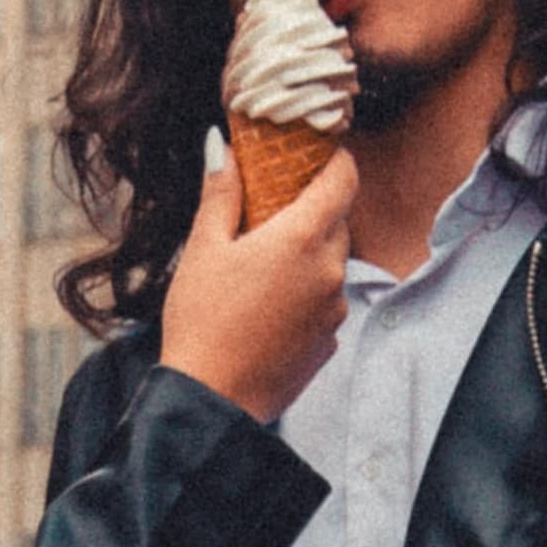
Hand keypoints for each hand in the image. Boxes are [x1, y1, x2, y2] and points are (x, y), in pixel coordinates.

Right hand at [159, 130, 353, 422]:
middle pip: (338, 219)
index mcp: (303, 238)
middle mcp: (331, 270)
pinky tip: (267, 306)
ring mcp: (336, 308)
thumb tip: (221, 146)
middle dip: (311, 209)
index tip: (314, 154)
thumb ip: (221, 193)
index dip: (334, 160)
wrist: (212, 400)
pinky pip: (325, 300)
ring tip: (262, 266)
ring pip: (332, 262)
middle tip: (271, 211)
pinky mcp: (330, 340)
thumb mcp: (203, 248)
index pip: (344, 178)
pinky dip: (306, 292)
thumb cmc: (202, 321)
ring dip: (308, 254)